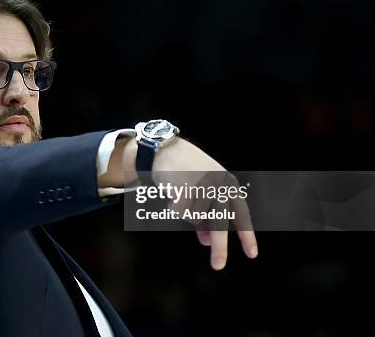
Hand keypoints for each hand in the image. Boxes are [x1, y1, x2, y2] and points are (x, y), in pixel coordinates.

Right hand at [153, 138, 258, 270]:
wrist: (165, 150)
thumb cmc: (186, 172)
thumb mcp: (202, 193)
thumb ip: (207, 216)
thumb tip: (207, 242)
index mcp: (229, 184)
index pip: (241, 214)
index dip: (247, 235)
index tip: (252, 254)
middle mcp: (219, 184)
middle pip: (220, 222)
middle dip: (219, 246)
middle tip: (218, 267)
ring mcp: (202, 184)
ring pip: (195, 218)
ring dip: (187, 214)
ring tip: (181, 196)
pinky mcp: (185, 186)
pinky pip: (181, 211)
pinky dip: (175, 208)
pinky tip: (172, 193)